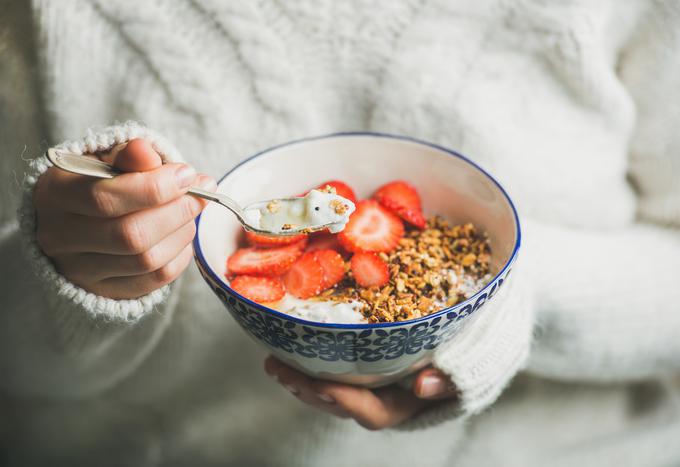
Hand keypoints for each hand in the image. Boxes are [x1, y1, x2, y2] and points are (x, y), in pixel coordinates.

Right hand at [33, 139, 215, 298]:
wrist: (78, 222)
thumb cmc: (98, 183)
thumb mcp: (107, 160)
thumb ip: (128, 156)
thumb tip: (147, 152)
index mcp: (54, 195)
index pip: (105, 198)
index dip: (155, 187)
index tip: (188, 174)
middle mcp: (60, 238)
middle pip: (130, 234)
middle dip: (176, 212)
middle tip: (198, 194)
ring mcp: (81, 270)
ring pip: (146, 260)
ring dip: (181, 233)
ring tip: (190, 212)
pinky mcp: (106, 290)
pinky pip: (156, 279)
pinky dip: (179, 255)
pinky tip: (180, 235)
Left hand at [264, 356, 457, 429]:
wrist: (473, 340)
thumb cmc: (472, 349)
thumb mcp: (473, 362)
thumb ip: (451, 378)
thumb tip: (423, 386)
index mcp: (408, 404)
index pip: (372, 412)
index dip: (345, 400)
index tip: (321, 382)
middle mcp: (385, 400)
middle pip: (340, 404)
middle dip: (307, 389)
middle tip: (277, 367)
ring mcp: (371, 386)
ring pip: (330, 391)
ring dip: (301, 379)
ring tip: (274, 361)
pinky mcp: (363, 368)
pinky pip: (332, 372)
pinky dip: (310, 363)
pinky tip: (290, 346)